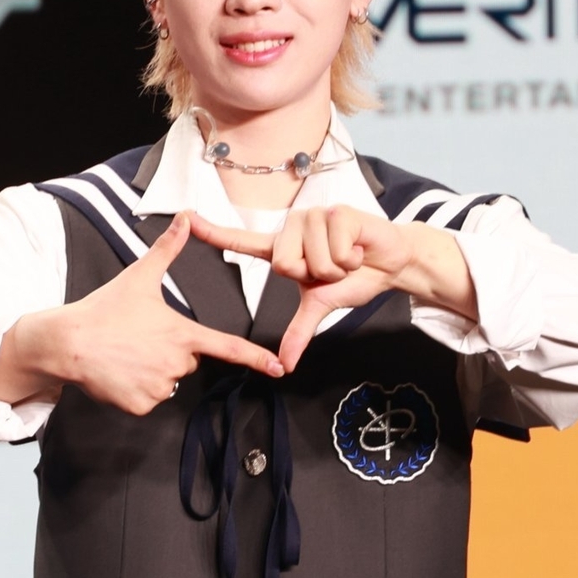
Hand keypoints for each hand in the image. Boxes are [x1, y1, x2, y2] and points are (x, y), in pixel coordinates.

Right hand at [0, 212, 284, 413]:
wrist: (67, 344)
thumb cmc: (104, 310)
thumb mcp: (138, 277)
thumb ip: (167, 250)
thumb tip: (185, 218)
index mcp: (182, 334)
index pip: (228, 348)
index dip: (256, 359)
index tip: (279, 368)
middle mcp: (176, 363)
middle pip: (187, 360)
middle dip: (170, 351)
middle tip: (141, 338)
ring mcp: (159, 386)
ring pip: (168, 380)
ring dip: (153, 371)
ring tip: (126, 354)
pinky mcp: (141, 405)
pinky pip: (148, 399)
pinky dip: (136, 389)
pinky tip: (119, 373)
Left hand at [189, 207, 475, 370]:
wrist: (391, 263)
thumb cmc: (354, 278)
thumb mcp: (322, 306)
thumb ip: (299, 331)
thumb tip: (287, 364)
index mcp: (283, 250)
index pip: (242, 241)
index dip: (213, 232)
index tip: (186, 217)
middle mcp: (293, 229)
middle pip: (283, 264)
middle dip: (314, 277)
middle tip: (333, 270)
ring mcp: (314, 217)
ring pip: (311, 259)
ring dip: (336, 269)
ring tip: (347, 258)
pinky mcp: (337, 212)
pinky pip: (334, 247)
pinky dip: (351, 257)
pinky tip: (358, 248)